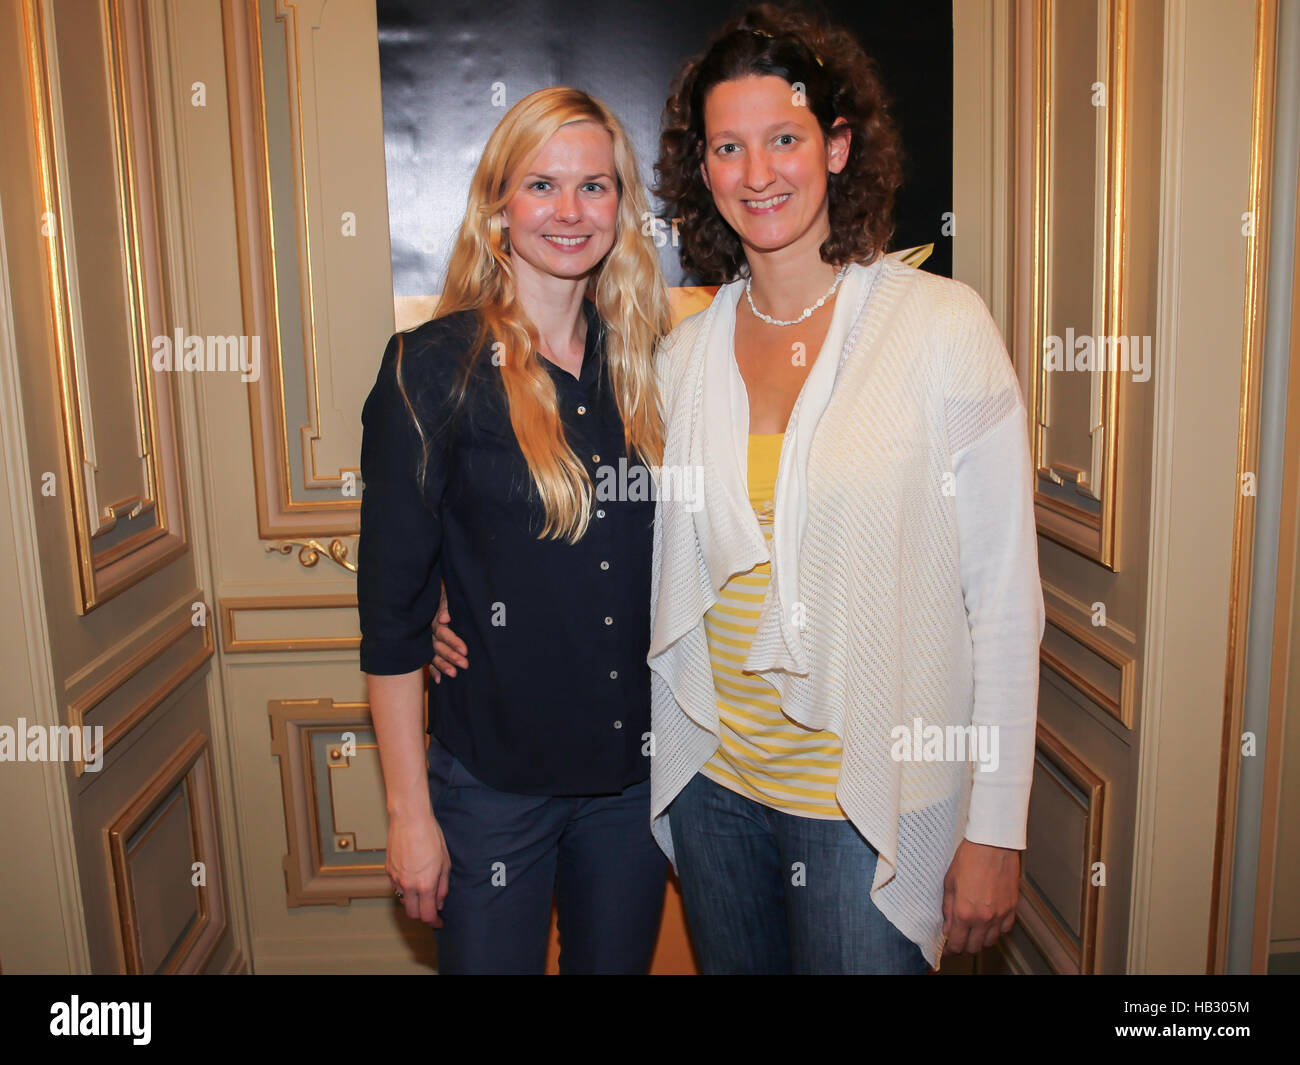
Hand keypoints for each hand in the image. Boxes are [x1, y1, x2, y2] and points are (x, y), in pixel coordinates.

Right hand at [387, 808, 450, 925]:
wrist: (410, 819)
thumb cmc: (430, 836)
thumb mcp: (445, 862)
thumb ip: (442, 886)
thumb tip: (440, 901)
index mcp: (425, 884)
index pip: (428, 914)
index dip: (435, 922)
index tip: (439, 922)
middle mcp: (408, 885)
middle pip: (412, 914)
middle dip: (423, 916)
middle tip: (431, 910)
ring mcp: (396, 879)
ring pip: (403, 901)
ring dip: (413, 902)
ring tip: (423, 893)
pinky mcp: (388, 870)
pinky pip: (396, 887)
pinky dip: (405, 889)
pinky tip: (413, 879)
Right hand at [430, 583, 467, 682]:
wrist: (426, 593)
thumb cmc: (439, 593)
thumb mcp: (444, 594)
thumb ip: (445, 604)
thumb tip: (445, 619)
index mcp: (433, 619)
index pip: (442, 632)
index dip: (453, 641)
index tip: (465, 650)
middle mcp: (427, 631)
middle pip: (438, 646)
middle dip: (451, 656)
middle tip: (465, 664)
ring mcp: (424, 639)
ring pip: (432, 654)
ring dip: (442, 665)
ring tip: (454, 674)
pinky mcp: (423, 646)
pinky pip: (426, 659)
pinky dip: (433, 670)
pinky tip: (439, 680)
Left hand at [941, 838, 1020, 953]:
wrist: (992, 844)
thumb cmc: (970, 858)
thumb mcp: (949, 883)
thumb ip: (948, 909)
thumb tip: (948, 927)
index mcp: (965, 912)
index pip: (958, 944)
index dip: (952, 949)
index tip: (949, 948)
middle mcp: (983, 917)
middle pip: (975, 947)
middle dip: (965, 947)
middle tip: (960, 941)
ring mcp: (1000, 914)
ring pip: (991, 941)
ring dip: (981, 940)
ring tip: (974, 932)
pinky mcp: (1012, 908)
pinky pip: (1005, 929)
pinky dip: (997, 930)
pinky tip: (990, 922)